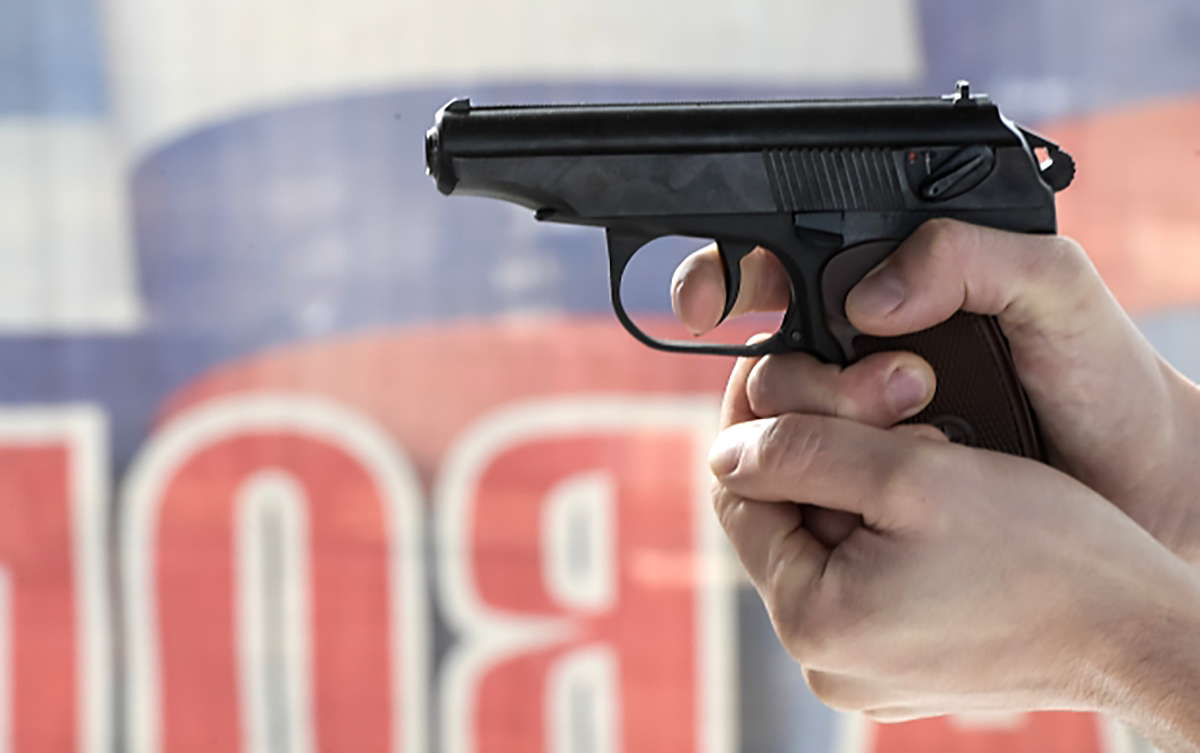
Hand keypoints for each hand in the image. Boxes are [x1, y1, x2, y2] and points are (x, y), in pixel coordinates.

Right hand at [674, 220, 1199, 562]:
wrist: (1142, 486)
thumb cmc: (1103, 379)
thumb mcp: (1052, 288)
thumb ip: (967, 257)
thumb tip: (864, 301)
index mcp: (890, 289)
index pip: (778, 269)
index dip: (728, 277)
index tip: (712, 307)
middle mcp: (861, 356)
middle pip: (766, 361)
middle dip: (802, 378)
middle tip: (899, 387)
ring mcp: (863, 427)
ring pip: (778, 427)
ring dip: (821, 430)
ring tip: (923, 425)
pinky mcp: (871, 487)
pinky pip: (809, 487)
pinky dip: (823, 487)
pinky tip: (886, 480)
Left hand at [707, 350, 1199, 721]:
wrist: (1136, 633)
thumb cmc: (1043, 554)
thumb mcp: (912, 474)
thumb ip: (802, 452)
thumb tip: (726, 449)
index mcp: (811, 620)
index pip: (738, 499)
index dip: (755, 423)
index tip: (782, 367)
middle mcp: (823, 659)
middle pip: (783, 519)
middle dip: (820, 449)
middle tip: (881, 401)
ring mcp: (861, 667)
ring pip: (825, 542)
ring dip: (857, 483)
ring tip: (922, 450)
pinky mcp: (898, 665)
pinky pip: (862, 577)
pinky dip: (883, 527)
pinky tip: (933, 498)